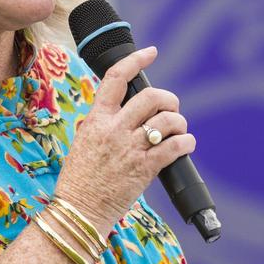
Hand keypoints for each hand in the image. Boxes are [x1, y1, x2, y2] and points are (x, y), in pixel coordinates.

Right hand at [55, 46, 195, 234]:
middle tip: (171, 109)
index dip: (136, 61)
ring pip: (167, 121)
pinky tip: (185, 145)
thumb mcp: (84, 141)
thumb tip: (127, 112)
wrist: (78, 210)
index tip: (150, 52)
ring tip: (178, 131)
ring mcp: (130, 148)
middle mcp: (114, 129)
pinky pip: (175, 147)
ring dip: (179, 123)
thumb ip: (104, 124)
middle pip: (151, 97)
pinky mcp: (144, 169)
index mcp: (96, 119)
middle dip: (169, 99)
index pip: (116, 78)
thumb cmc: (81, 179)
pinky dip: (185, 143)